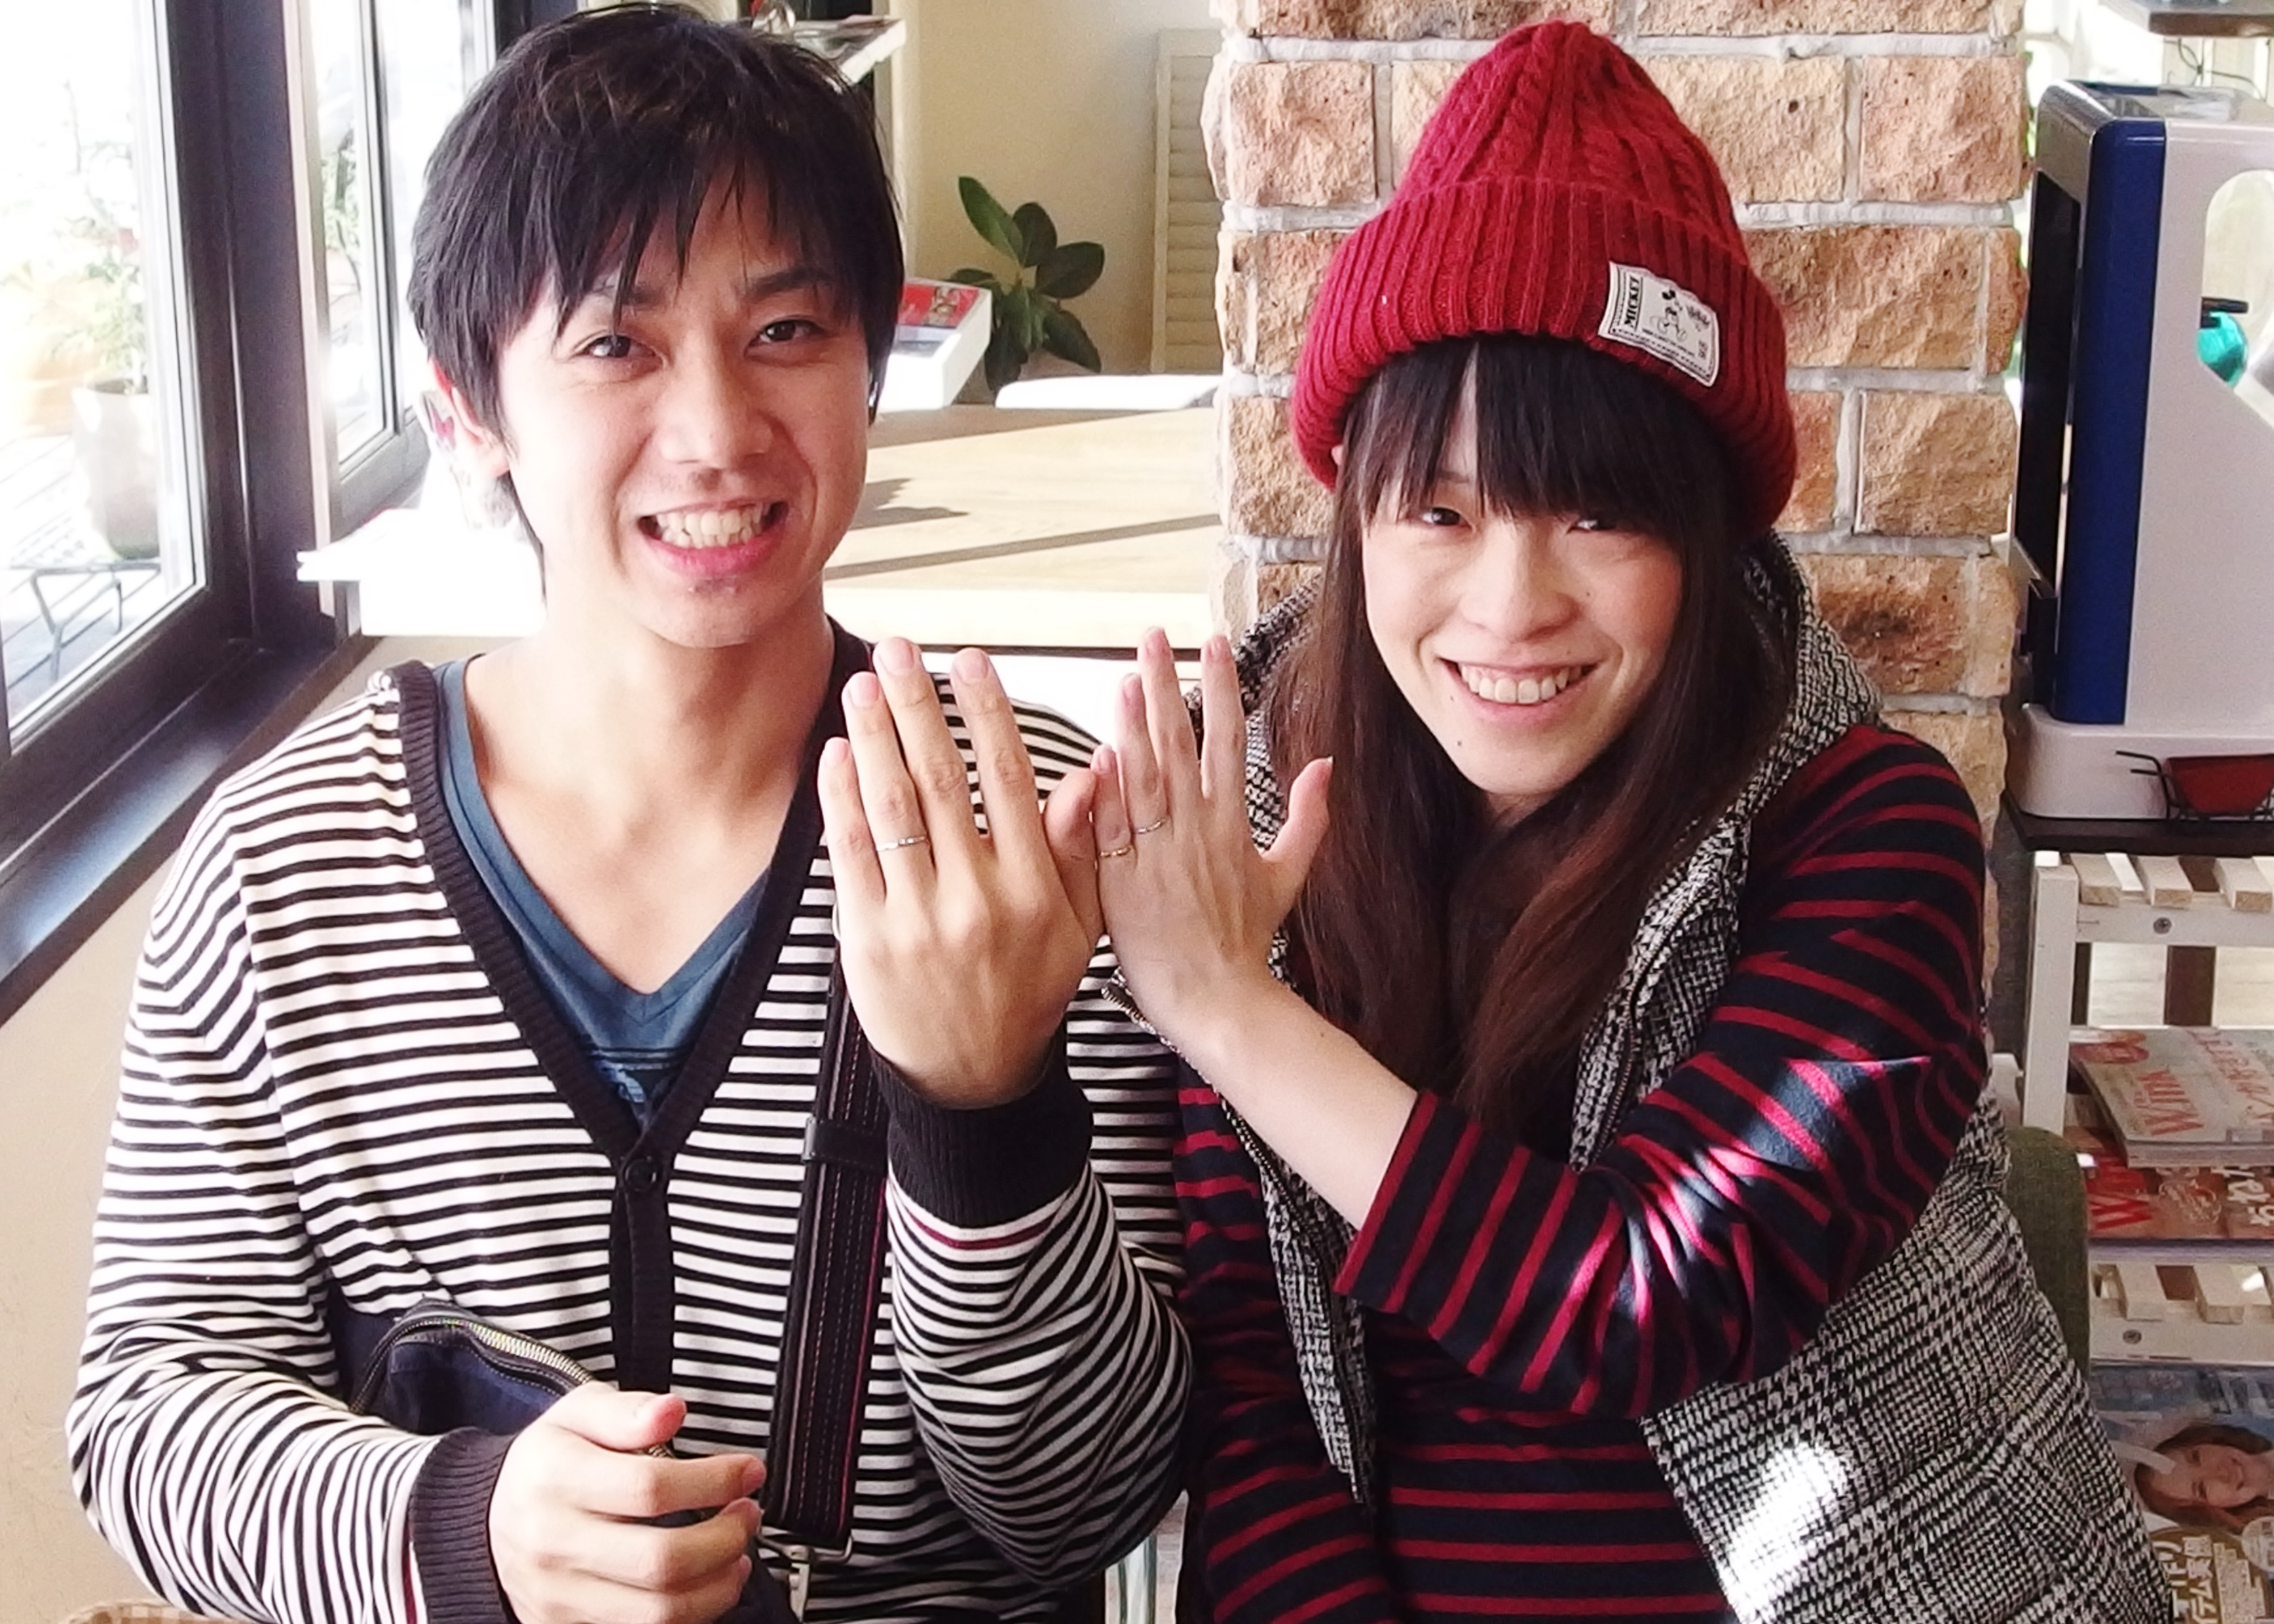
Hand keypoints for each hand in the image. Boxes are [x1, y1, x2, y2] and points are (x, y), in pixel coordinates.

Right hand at [490, 1384, 762, 1623]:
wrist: (487, 1524)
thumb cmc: (547, 1465)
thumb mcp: (576, 1414)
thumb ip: (626, 1411)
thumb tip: (672, 1411)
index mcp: (556, 1480)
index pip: (650, 1488)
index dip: (714, 1480)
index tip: (748, 1470)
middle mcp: (555, 1545)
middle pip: (661, 1560)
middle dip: (726, 1537)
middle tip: (748, 1513)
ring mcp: (562, 1597)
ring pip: (658, 1611)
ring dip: (719, 1584)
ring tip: (737, 1552)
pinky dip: (692, 1615)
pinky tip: (709, 1584)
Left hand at [819, 638, 1104, 1106]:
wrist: (972, 1078)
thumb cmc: (1027, 991)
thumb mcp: (1078, 927)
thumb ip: (1079, 848)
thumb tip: (1094, 769)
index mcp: (1032, 890)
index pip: (1009, 781)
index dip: (987, 713)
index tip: (970, 660)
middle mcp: (976, 901)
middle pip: (942, 781)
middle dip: (918, 706)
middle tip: (900, 649)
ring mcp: (917, 920)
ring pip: (893, 809)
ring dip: (874, 738)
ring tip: (863, 684)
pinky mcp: (867, 939)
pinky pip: (851, 855)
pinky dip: (841, 799)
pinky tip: (837, 752)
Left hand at [1090, 628, 1329, 1057]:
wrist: (1218, 1000)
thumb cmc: (1245, 943)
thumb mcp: (1286, 876)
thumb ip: (1307, 818)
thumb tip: (1325, 766)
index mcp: (1232, 824)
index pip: (1228, 739)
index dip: (1221, 687)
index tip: (1213, 644)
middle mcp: (1196, 831)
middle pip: (1181, 744)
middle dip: (1168, 685)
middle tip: (1153, 637)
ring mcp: (1159, 854)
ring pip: (1145, 777)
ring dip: (1134, 724)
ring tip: (1126, 676)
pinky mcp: (1124, 881)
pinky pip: (1113, 828)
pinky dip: (1107, 792)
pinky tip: (1099, 752)